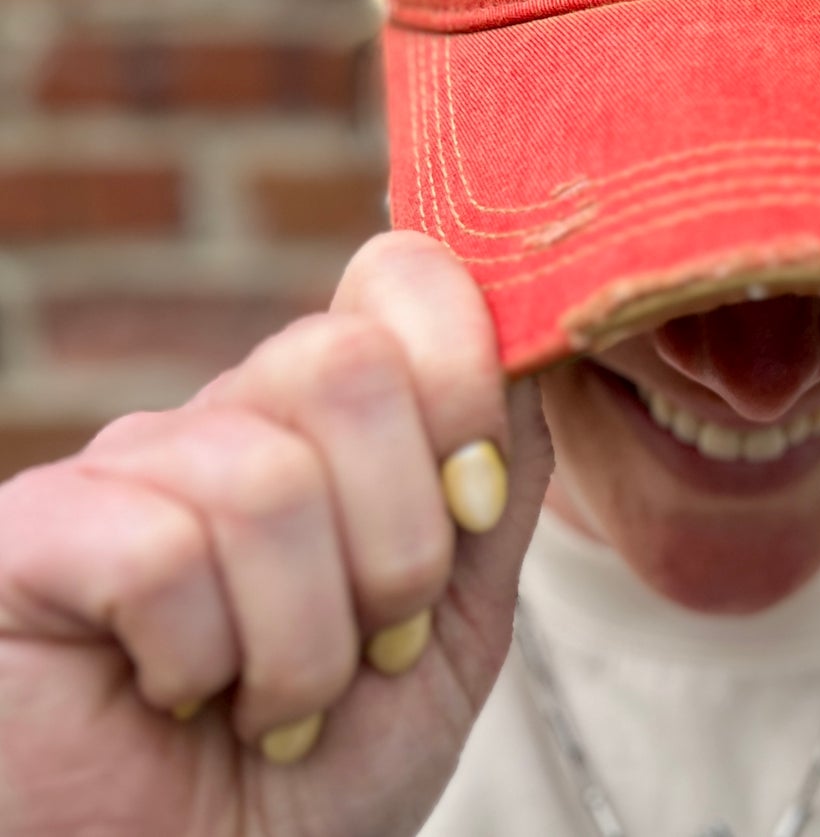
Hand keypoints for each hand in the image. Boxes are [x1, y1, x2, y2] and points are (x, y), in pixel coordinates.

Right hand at [0, 231, 552, 836]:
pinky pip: (161, 550)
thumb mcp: (456, 620)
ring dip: (303, 640)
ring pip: (268, 479)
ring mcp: (132, 464)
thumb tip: (534, 342)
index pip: (407, 282)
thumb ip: (501, 477)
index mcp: (338, 421)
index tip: (474, 503)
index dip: (466, 377)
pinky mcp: (39, 530)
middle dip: (398, 541)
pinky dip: (200, 662)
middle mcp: (235, 415)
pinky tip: (177, 698)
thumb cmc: (321, 772)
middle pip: (351, 363)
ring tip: (274, 702)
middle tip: (372, 643)